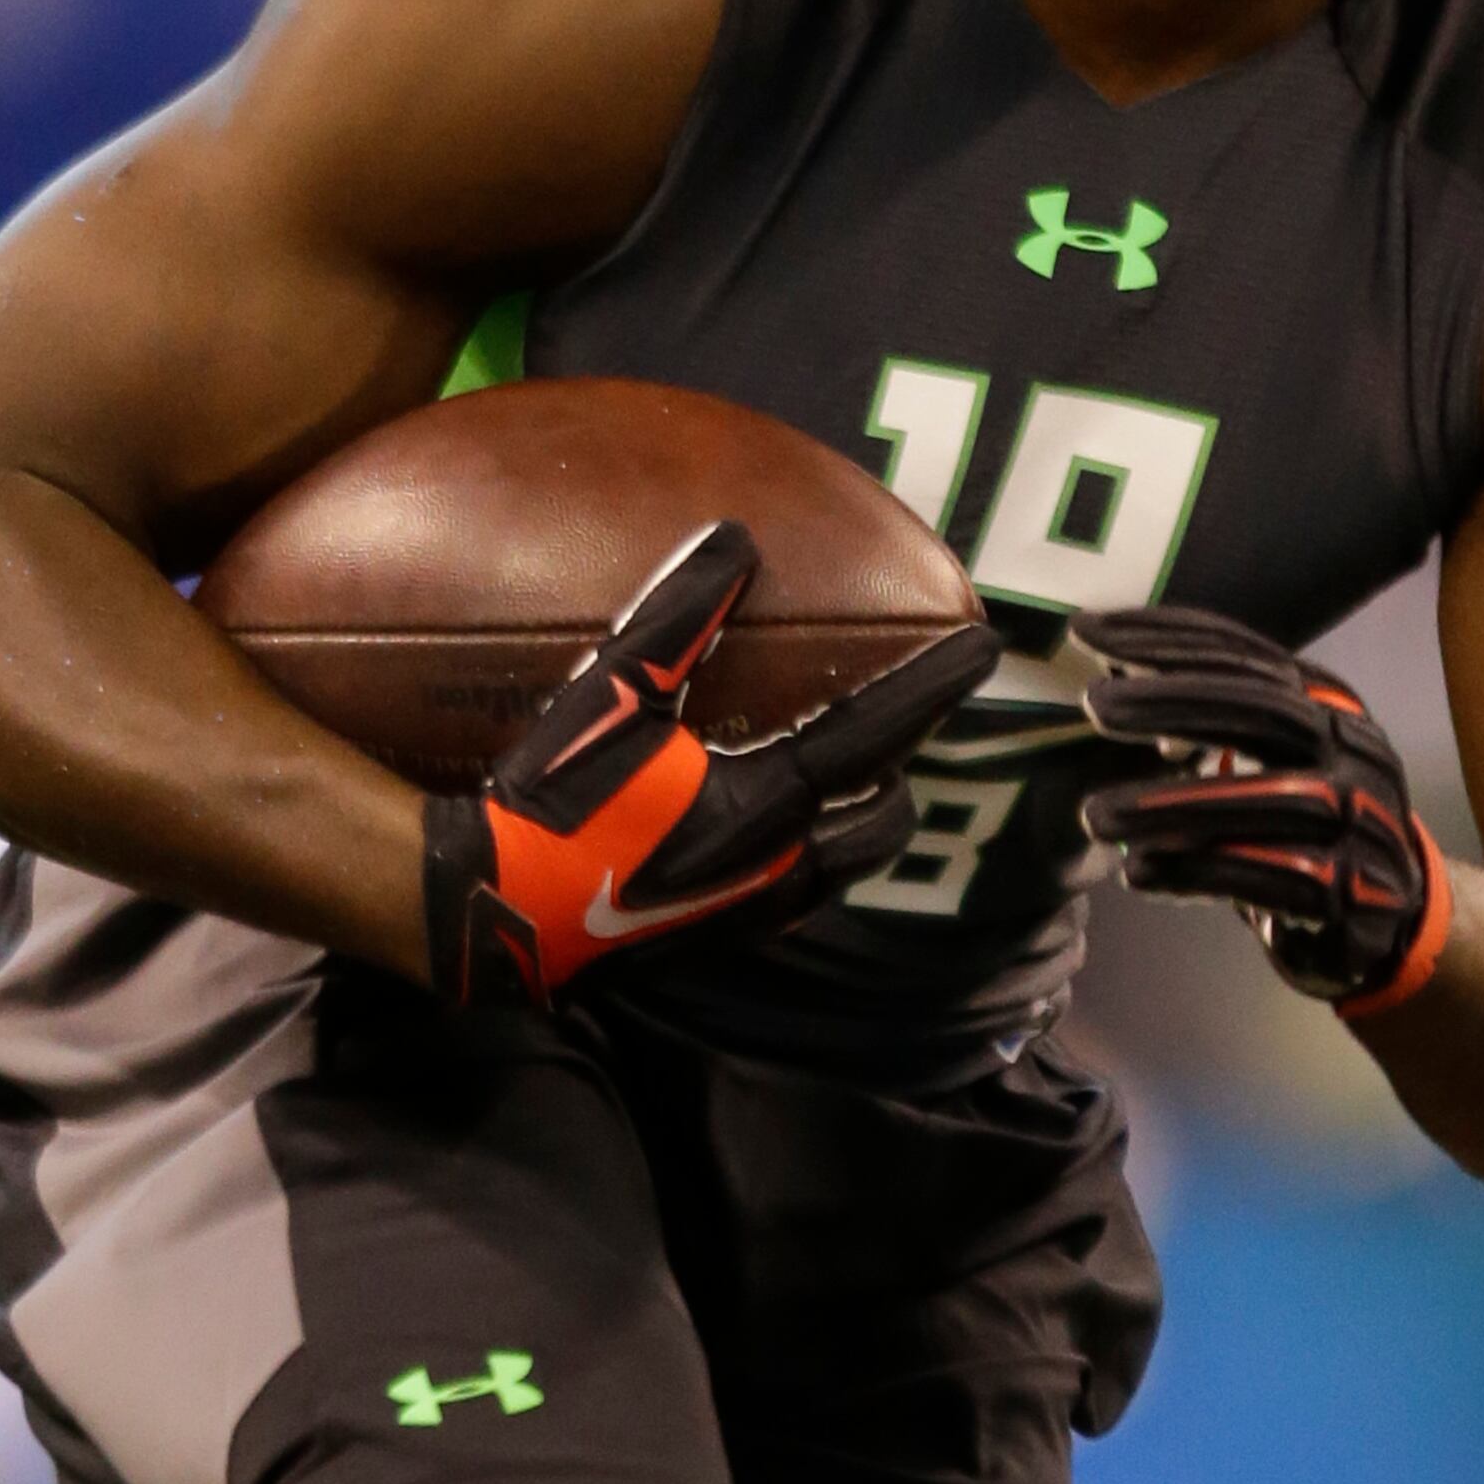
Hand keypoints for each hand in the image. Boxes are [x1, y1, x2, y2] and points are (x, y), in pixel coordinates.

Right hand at [423, 524, 995, 1008]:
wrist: (497, 911)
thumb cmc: (551, 799)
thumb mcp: (612, 695)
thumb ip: (679, 618)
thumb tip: (734, 540)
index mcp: (765, 802)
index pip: (876, 731)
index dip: (933, 685)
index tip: (986, 648)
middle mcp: (776, 865)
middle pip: (882, 821)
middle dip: (905, 775)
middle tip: (906, 729)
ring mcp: (748, 913)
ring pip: (844, 869)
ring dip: (864, 823)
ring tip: (858, 784)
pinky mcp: (713, 943)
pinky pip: (796, 897)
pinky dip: (814, 859)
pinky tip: (781, 839)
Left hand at [1080, 603, 1453, 1018]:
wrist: (1387, 920)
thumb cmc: (1303, 829)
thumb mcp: (1274, 758)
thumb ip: (1215, 722)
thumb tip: (1112, 680)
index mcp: (1328, 705)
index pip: (1249, 658)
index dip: (1170, 639)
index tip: (1087, 630)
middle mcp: (1354, 752)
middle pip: (1267, 712)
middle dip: (1176, 700)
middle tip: (1094, 704)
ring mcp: (1363, 822)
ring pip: (1275, 800)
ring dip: (1176, 805)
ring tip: (1095, 814)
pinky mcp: (1354, 894)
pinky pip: (1277, 878)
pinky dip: (1203, 872)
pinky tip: (1139, 874)